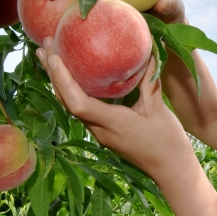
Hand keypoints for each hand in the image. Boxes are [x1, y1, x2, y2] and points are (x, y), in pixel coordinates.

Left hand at [36, 37, 196, 182]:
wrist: (171, 169)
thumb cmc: (167, 141)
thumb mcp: (158, 108)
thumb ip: (149, 79)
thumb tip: (149, 48)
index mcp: (112, 123)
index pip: (77, 102)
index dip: (62, 79)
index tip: (54, 56)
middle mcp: (99, 129)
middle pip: (67, 101)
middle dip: (54, 74)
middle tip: (45, 46)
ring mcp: (100, 132)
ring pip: (71, 105)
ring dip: (59, 82)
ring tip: (50, 56)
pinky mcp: (105, 132)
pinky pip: (82, 108)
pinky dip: (72, 90)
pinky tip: (73, 76)